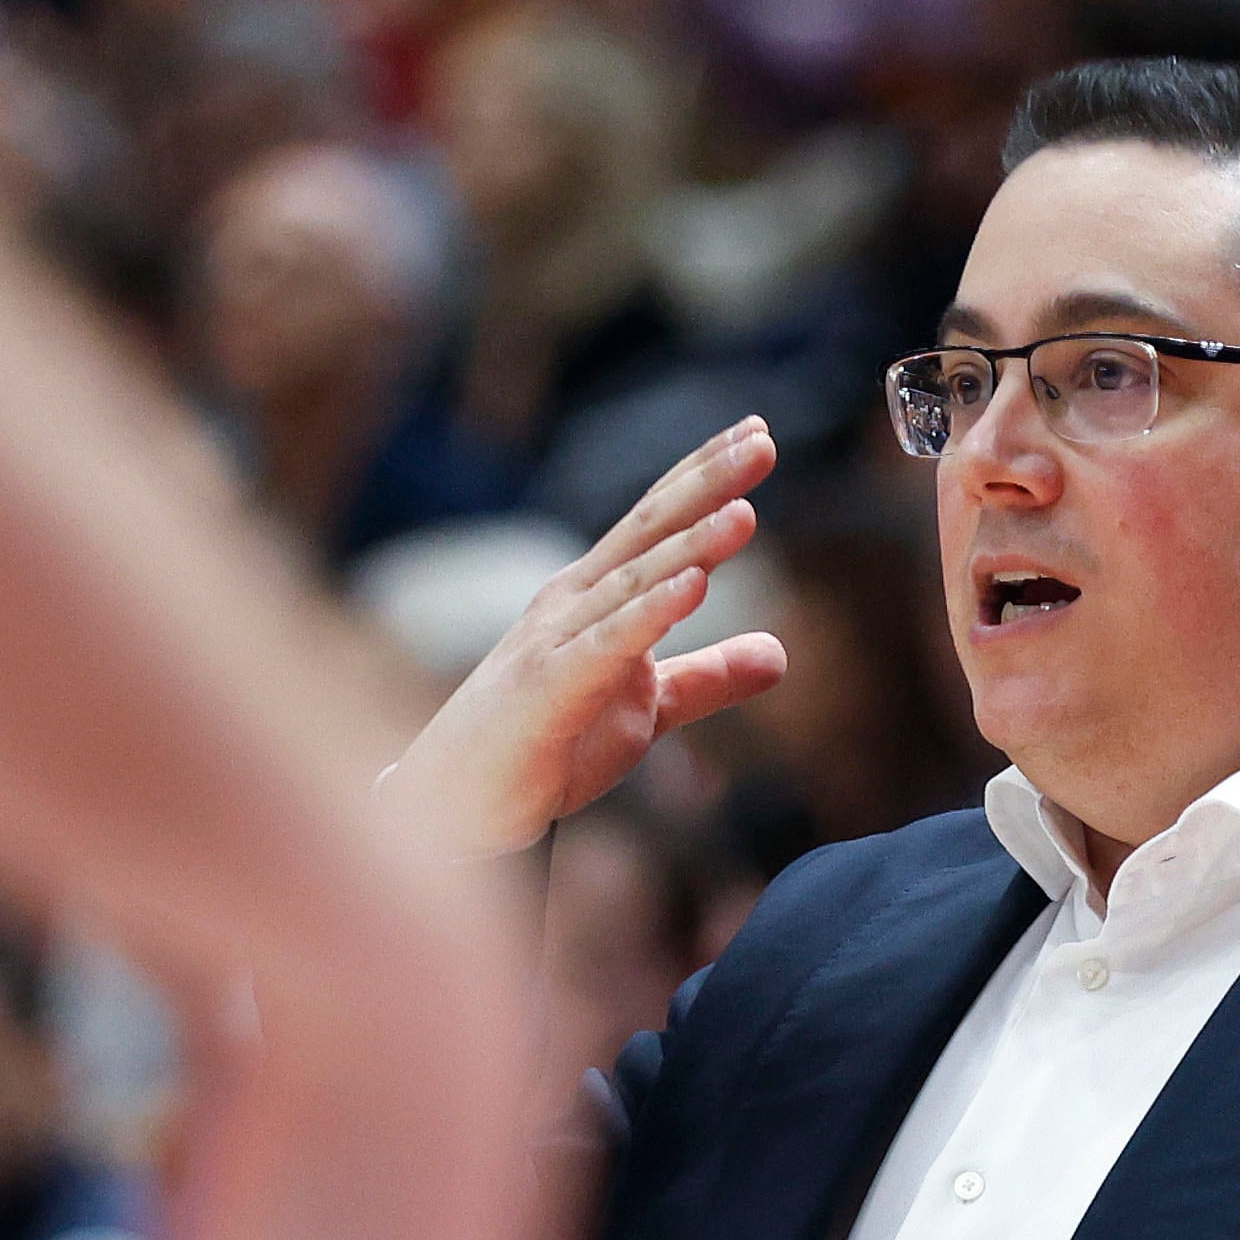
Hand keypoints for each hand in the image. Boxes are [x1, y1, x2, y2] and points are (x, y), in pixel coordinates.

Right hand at [387, 418, 791, 853]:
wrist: (459, 806)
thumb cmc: (547, 744)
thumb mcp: (645, 709)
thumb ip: (708, 678)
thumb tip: (780, 653)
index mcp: (597, 595)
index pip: (655, 522)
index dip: (705, 476)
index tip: (758, 433)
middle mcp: (574, 601)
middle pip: (648, 531)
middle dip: (706, 484)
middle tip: (762, 440)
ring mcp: (555, 641)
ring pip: (632, 582)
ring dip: (689, 544)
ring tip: (745, 511)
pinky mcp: (546, 690)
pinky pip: (606, 646)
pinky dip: (649, 615)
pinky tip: (693, 587)